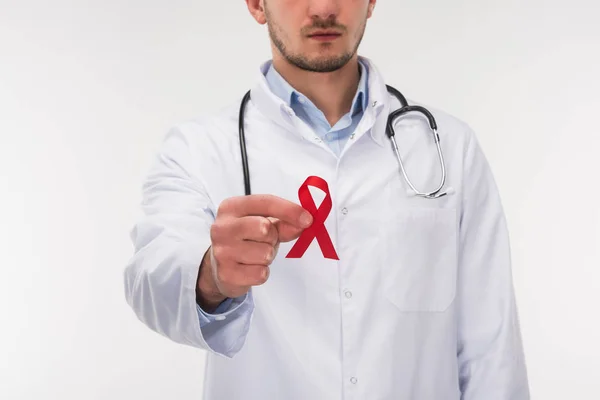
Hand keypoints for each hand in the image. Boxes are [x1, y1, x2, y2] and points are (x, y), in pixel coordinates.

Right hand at [196, 194, 312, 310]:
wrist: (219, 266)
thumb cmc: (245, 239)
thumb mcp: (264, 224)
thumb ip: (284, 222)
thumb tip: (305, 222)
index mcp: (231, 207)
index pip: (265, 202)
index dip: (290, 210)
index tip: (308, 219)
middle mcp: (222, 227)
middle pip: (265, 228)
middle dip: (273, 237)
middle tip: (266, 241)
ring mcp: (221, 251)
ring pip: (265, 253)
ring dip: (267, 257)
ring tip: (256, 255)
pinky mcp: (226, 274)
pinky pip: (260, 274)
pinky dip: (262, 273)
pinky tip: (251, 268)